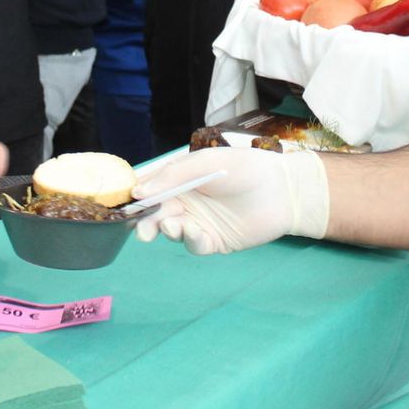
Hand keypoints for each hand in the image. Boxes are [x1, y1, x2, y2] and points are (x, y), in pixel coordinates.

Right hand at [132, 146, 328, 254]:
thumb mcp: (205, 163)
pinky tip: (196, 233)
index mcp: (182, 178)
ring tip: (172, 225)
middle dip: (146, 222)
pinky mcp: (214, 241)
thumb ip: (172, 176)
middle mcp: (187, 201)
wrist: (283, 190)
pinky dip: (191, 241)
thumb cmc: (246, 168)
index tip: (124, 205)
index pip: (151, 188)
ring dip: (167, 230)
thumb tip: (138, 191)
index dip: (137, 197)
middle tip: (142, 230)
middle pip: (156, 213)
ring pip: (172, 231)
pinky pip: (194, 245)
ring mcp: (200, 222)